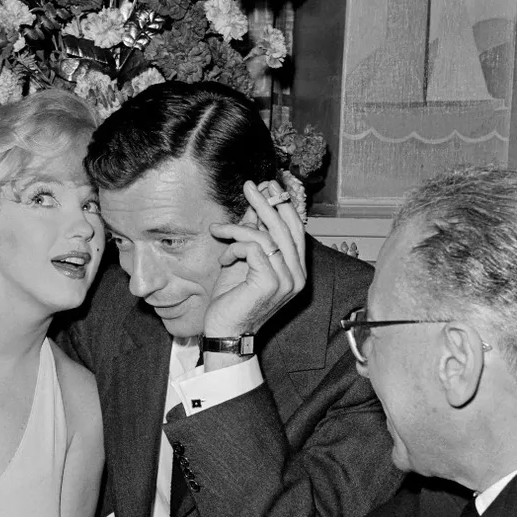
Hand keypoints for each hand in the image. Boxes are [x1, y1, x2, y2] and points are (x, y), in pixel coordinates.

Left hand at [203, 180, 307, 345]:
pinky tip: (224, 258)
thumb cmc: (233, 298)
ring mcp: (287, 280)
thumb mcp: (244, 259)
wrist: (225, 330)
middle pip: (284, 227)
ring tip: (218, 230)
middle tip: (250, 185)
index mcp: (296, 270)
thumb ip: (253, 235)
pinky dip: (234, 247)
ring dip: (237, 228)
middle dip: (265, 202)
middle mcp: (297, 275)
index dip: (283, 205)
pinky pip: (252, 248)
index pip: (295, 229)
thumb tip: (256, 206)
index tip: (269, 185)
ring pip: (265, 236)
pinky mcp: (271, 282)